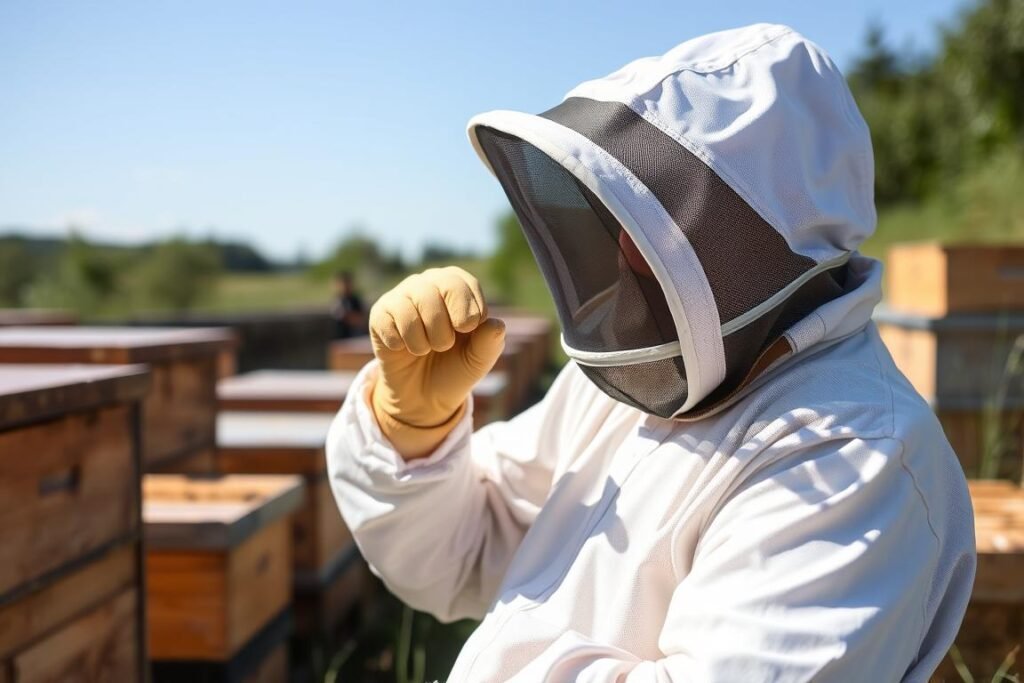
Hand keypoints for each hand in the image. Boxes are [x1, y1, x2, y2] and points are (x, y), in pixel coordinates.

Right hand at [369, 267, 505, 458]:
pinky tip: (404, 349)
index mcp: (456, 286)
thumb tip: (495, 324)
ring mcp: (402, 296)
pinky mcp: (380, 314)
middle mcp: (428, 283)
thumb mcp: (478, 360)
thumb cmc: (454, 368)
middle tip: (445, 346)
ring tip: (426, 350)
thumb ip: (490, 342)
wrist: (424, 396)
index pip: (464, 283)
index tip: (467, 332)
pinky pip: (390, 323)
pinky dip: (402, 345)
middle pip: (441, 288)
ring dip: (425, 341)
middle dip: (447, 327)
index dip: (469, 312)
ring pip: (414, 306)